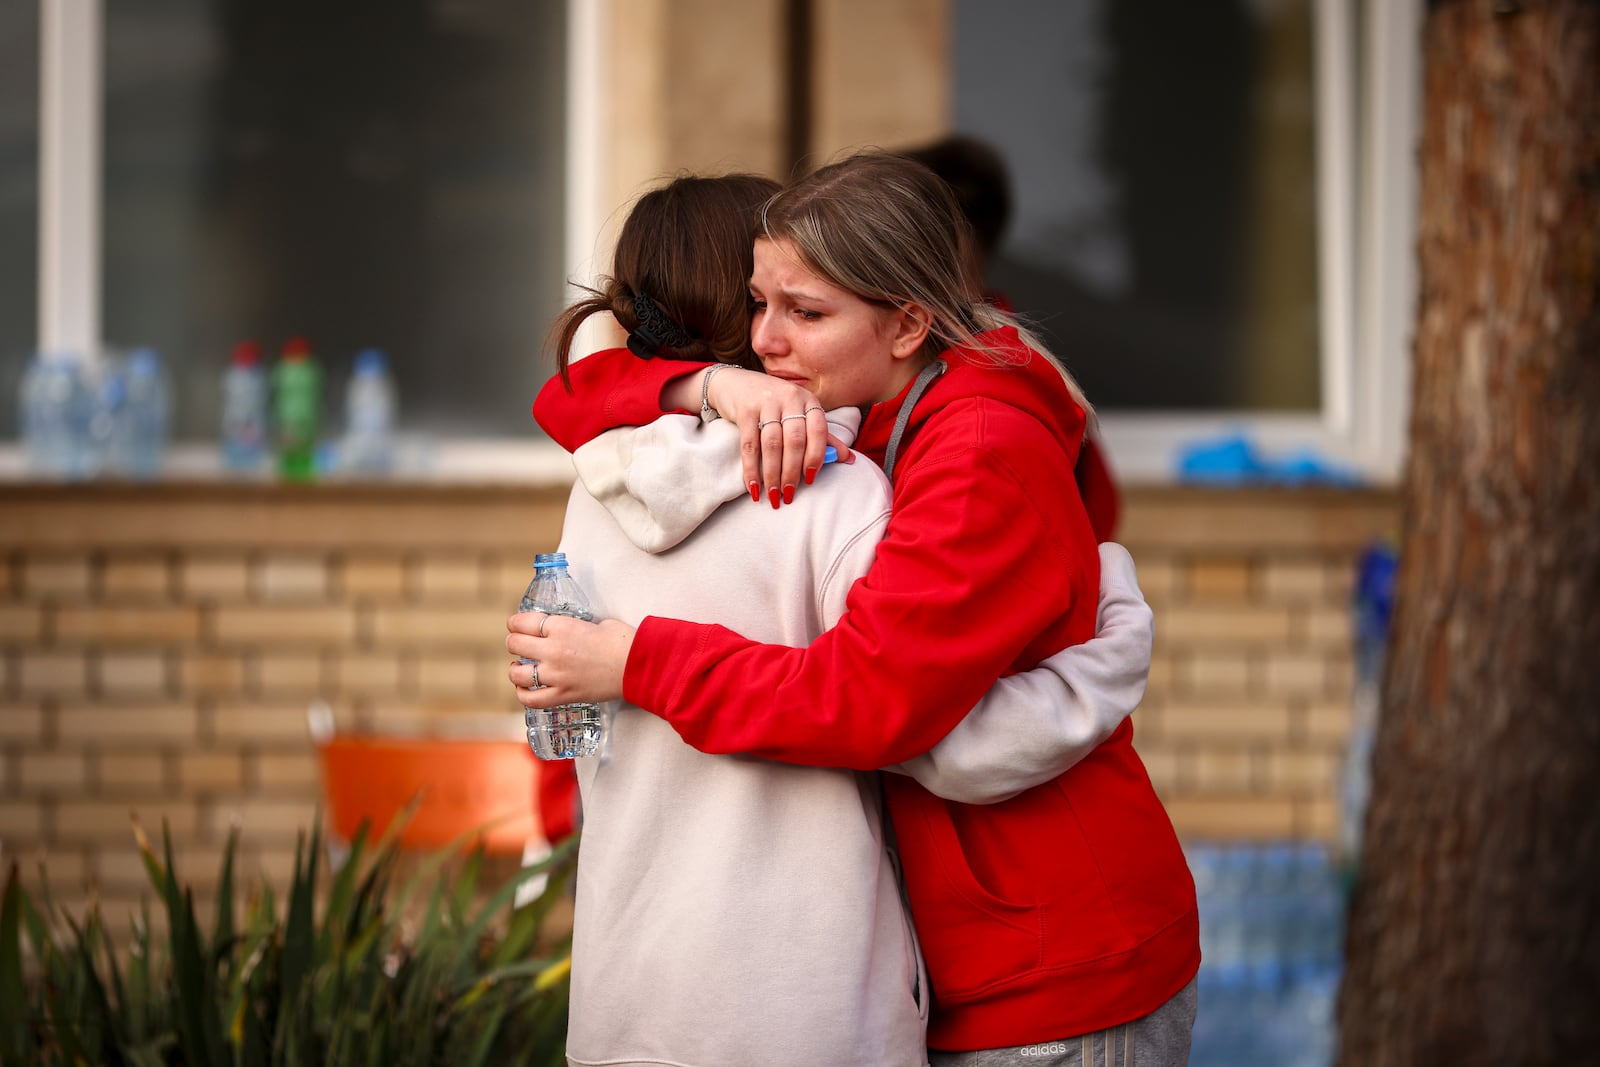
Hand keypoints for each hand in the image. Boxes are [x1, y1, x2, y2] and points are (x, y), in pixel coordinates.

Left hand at [507, 612, 635, 708]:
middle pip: (514, 644)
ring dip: (515, 669)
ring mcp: (556, 675)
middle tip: (519, 644)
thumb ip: (575, 627)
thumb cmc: (622, 641)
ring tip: (520, 667)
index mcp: (561, 627)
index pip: (522, 622)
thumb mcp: (596, 623)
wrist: (637, 665)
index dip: (515, 623)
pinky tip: (525, 688)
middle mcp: (553, 650)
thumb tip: (568, 631)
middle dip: (514, 643)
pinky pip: (531, 699)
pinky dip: (523, 694)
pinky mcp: (563, 695)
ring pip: (517, 673)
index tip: (516, 625)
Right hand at [702, 367, 850, 506]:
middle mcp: (790, 398)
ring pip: (772, 444)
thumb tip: (849, 459)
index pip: (819, 431)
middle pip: (795, 440)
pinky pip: (749, 444)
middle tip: (788, 495)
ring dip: (772, 474)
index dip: (816, 457)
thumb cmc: (775, 405)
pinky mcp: (745, 410)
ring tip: (772, 495)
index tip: (810, 480)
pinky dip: (751, 469)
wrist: (737, 384)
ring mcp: (766, 402)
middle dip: (792, 472)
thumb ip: (823, 437)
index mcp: (808, 401)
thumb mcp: (801, 414)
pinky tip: (753, 486)